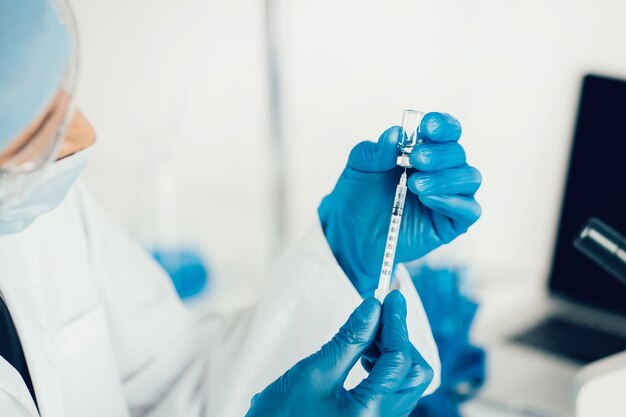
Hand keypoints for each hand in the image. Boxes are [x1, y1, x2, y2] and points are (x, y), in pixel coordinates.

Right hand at [245, 291, 432, 416]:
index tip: (391, 297)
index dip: (396, 322)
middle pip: (414, 374)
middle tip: (376, 317)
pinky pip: (392, 393)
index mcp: (371, 413)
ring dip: (391, 354)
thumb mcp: (314, 372)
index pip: (400, 359)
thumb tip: (372, 308)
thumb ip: (349, 340)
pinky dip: (383, 369)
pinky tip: (362, 357)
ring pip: (405, 383)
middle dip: (399, 340)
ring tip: (365, 337)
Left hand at [319, 112, 481, 295]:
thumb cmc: (358, 195)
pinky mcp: (451, 223)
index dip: (443, 125)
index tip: (428, 126)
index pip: (447, 131)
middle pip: (458, 153)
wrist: (351, 233)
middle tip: (414, 159)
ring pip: (470, 178)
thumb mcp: (359, 167)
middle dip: (439, 154)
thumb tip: (395, 134)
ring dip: (445, 178)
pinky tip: (428, 199)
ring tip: (414, 184)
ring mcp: (449, 196)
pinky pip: (469, 210)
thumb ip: (375, 151)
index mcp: (424, 149)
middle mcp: (442, 170)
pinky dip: (452, 202)